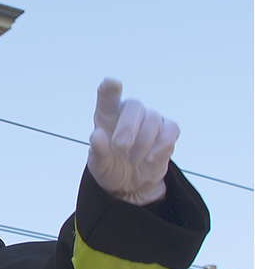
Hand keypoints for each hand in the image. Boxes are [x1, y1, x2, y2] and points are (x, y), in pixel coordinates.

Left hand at [87, 79, 178, 205]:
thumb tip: (97, 135)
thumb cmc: (111, 168)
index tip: (112, 84)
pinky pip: (170, 130)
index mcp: (107, 117)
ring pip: (153, 119)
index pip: (107, 97)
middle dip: (128, 127)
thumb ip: (98, 152)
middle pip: (134, 105)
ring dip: (143, 143)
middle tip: (120, 146)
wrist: (130, 184)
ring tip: (133, 161)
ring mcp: (150, 120)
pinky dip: (161, 144)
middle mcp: (129, 114)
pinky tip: (150, 158)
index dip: (109, 88)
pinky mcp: (167, 132)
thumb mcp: (99, 166)